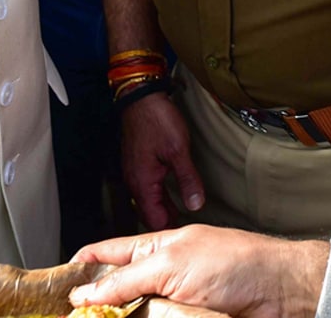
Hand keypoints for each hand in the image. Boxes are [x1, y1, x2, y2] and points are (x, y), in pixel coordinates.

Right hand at [69, 225, 328, 317]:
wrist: (282, 292)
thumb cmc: (239, 263)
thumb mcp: (173, 264)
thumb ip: (126, 278)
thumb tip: (85, 293)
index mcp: (154, 250)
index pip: (104, 255)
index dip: (78, 268)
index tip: (53, 289)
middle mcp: (160, 277)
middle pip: (112, 296)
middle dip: (94, 307)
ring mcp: (172, 305)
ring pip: (132, 316)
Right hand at [119, 93, 204, 230]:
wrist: (141, 99)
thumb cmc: (157, 120)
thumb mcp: (179, 151)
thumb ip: (188, 180)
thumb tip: (196, 204)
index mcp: (143, 183)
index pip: (154, 220)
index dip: (171, 226)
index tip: (187, 229)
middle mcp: (134, 182)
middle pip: (149, 213)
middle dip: (167, 220)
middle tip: (188, 223)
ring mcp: (134, 173)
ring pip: (148, 201)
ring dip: (164, 208)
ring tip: (183, 212)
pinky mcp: (137, 164)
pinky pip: (147, 188)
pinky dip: (159, 195)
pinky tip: (172, 193)